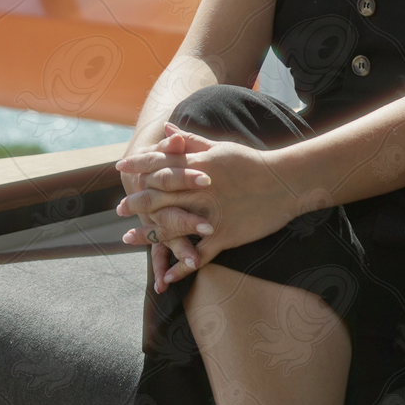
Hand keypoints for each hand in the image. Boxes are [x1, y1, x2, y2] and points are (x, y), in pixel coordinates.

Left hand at [116, 126, 294, 286]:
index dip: (139, 166)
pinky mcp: (225, 236)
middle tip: (118, 209)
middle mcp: (201, 190)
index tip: (121, 169)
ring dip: (148, 234)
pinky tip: (167, 276)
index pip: (161, 164)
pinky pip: (199, 254)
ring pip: (172, 226)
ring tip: (128, 239)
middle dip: (137, 202)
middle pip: (160, 196)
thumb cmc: (253, 163)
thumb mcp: (221, 147)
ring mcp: (211, 215)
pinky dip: (183, 266)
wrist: (285, 183)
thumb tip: (166, 128)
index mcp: (199, 166)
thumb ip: (191, 141)